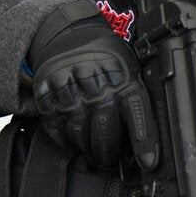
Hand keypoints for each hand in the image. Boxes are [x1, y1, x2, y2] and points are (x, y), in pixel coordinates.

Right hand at [27, 0, 157, 169]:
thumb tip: (144, 143)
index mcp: (122, 74)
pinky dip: (64, 139)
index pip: (136, 110)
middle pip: (105, 127)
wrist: (68, 33)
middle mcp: (95, 79)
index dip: (144, 139)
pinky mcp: (46, 90)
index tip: (148, 163)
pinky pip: (55, 125)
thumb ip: (132, 99)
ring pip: (79, 130)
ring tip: (92, 153)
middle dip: (109, 152)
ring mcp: (68, 84)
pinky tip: (72, 142)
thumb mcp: (127, 69)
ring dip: (86, 148)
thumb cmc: (104, 59)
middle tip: (109, 161)